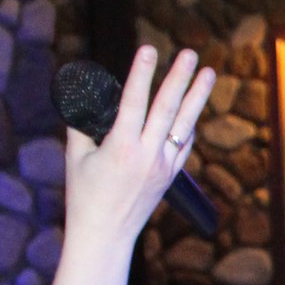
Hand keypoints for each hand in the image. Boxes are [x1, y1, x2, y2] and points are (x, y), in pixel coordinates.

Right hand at [62, 46, 213, 254]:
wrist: (105, 234)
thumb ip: (82, 127)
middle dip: (180, 77)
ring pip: (185, 124)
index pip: (134, 102)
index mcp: (121, 148)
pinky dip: (188, 123)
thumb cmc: (84, 196)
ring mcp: (164, 166)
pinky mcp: (171, 175)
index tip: (149, 50)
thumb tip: (85, 102)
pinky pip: (184, 144)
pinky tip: (194, 107)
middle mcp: (148, 155)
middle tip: (191, 53)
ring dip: (198, 96)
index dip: (142, 73)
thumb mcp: (75, 157)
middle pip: (168, 108)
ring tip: (209, 72)